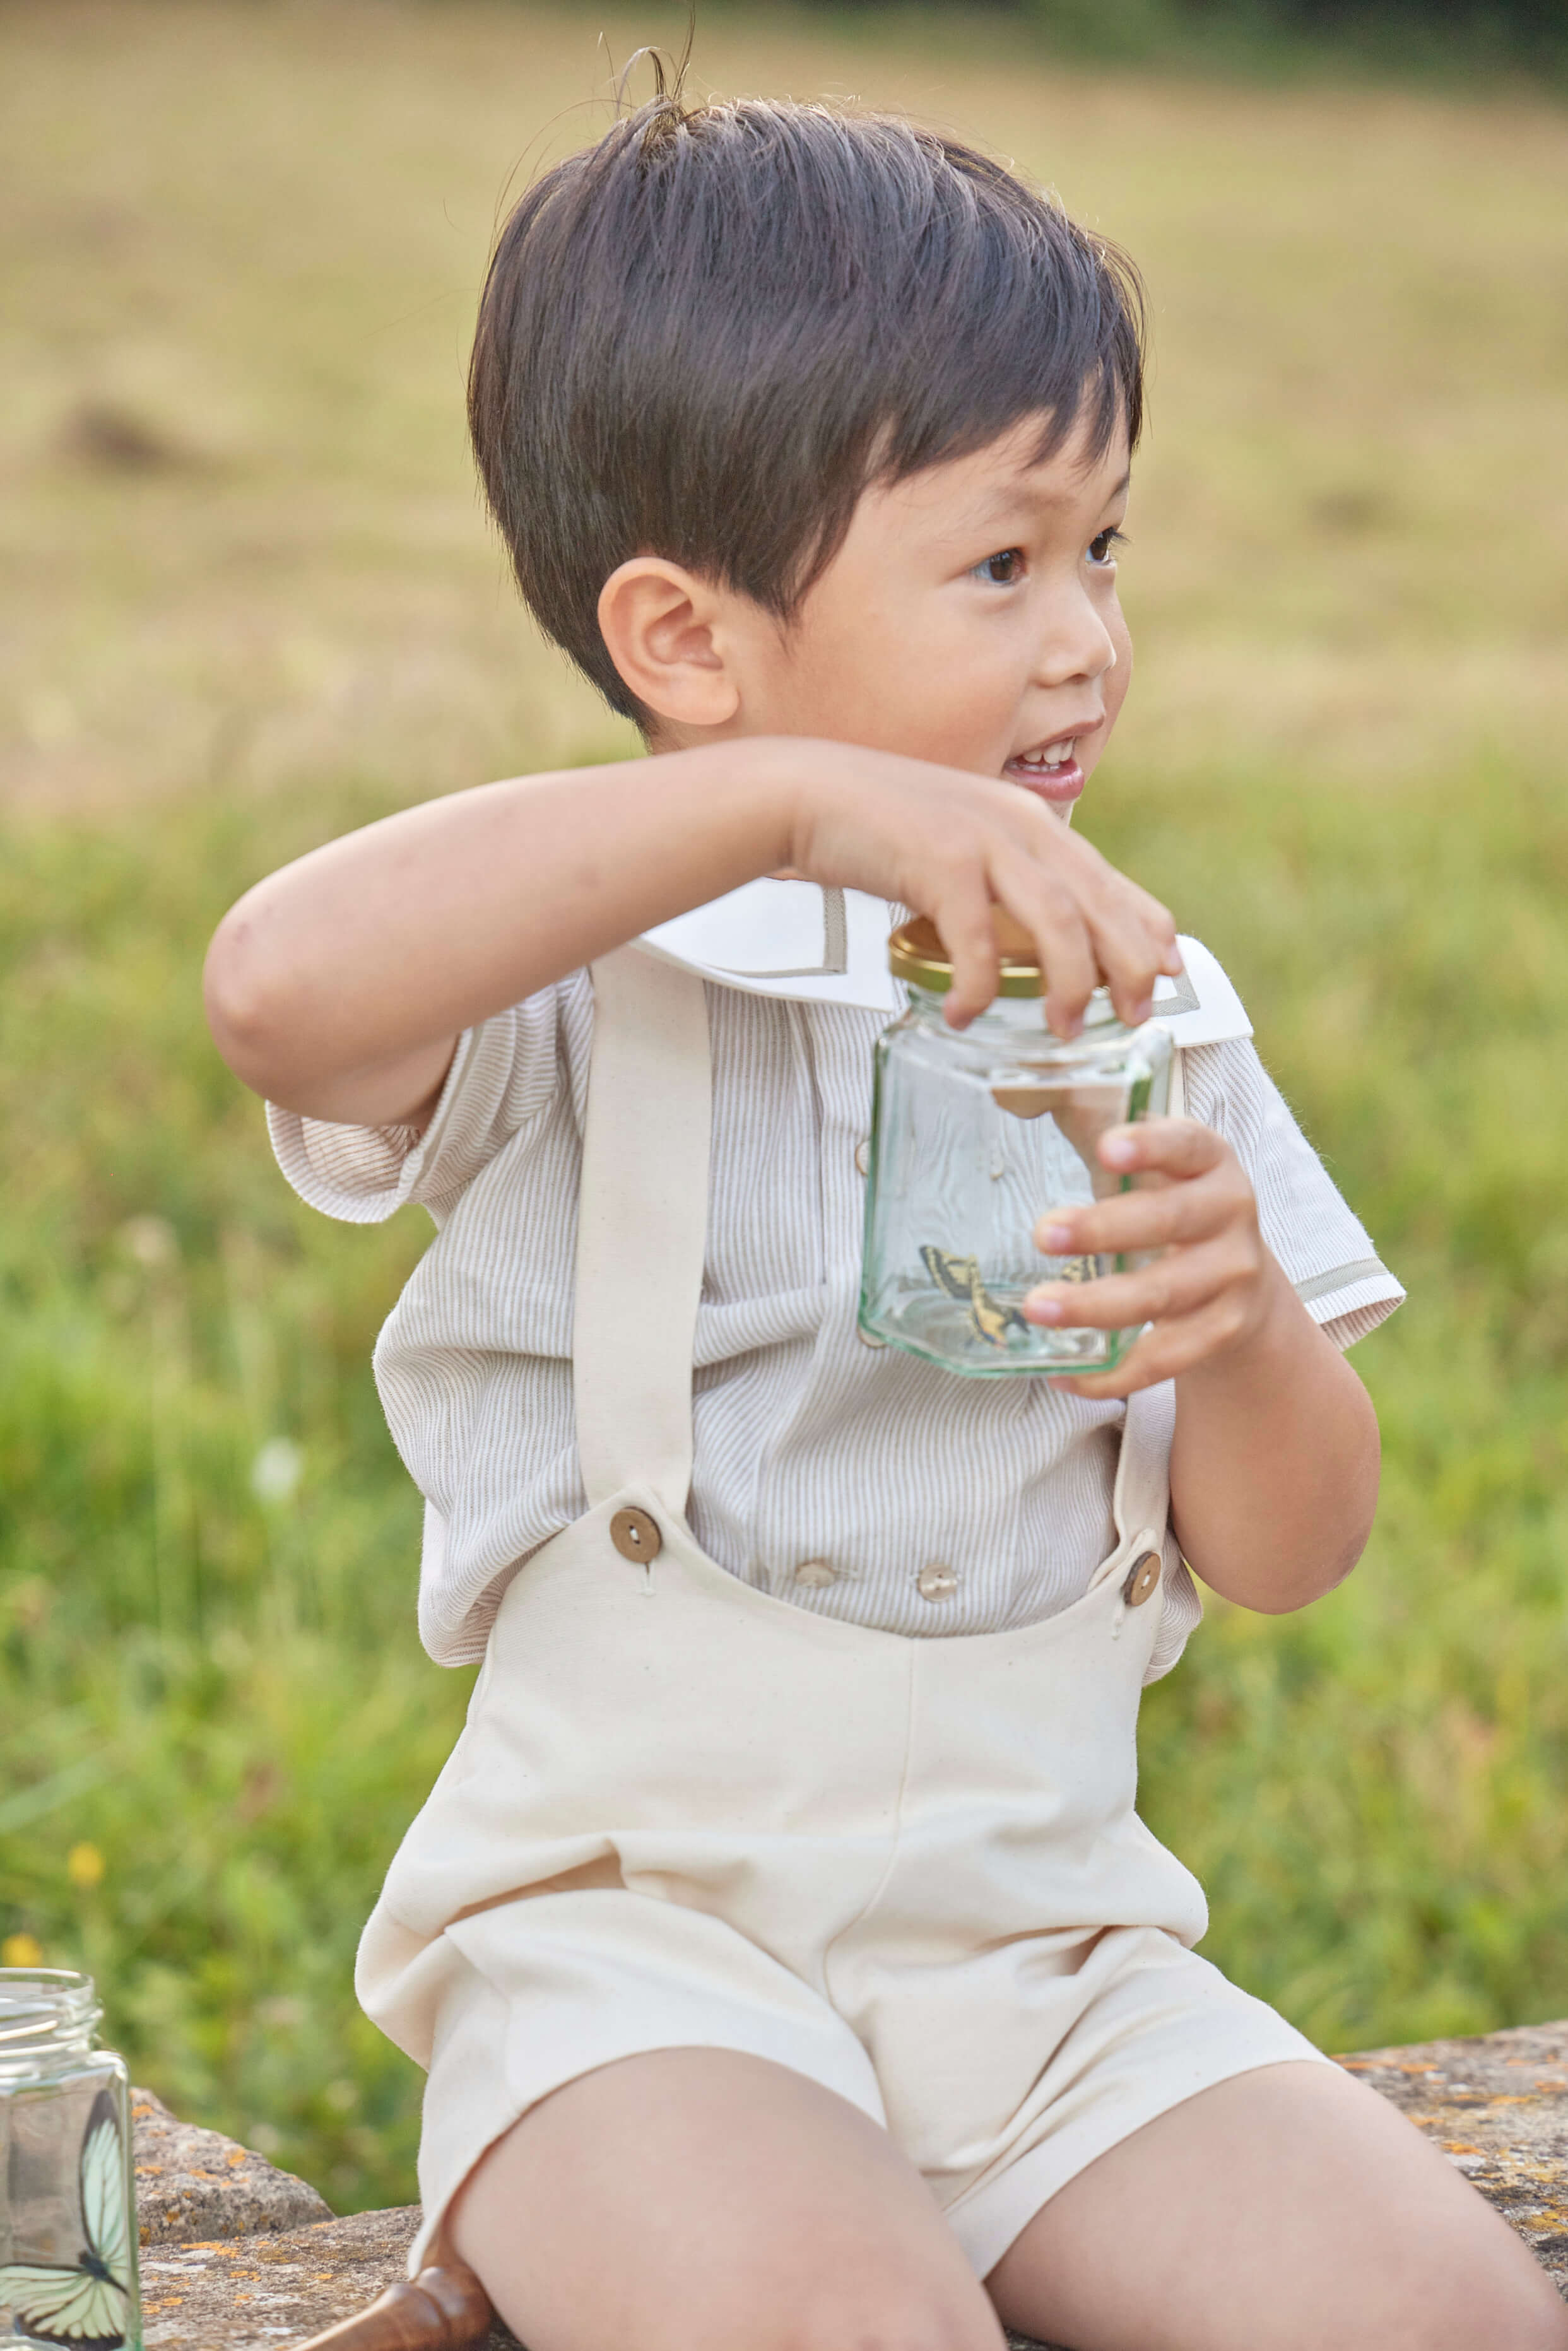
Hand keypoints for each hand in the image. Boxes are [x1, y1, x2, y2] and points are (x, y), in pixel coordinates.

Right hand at [783, 742, 1181, 1036]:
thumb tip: (1031, 937)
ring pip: (1057, 921)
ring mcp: (981, 840)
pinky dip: (978, 986)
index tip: (1170, 973)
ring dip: (1068, 984)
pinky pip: (974, 940)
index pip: (1112, 881)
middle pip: (1099, 905)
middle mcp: (1019, 826)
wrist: (811, 793)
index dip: (1148, 929)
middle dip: (1128, 968)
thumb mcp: (963, 846)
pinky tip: (967, 1016)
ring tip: (1062, 1031)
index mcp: (1032, 822)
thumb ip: (1003, 879)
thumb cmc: (883, 830)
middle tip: (1135, 1018)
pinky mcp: (938, 861)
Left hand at [1022, 1117, 1289, 1397]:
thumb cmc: (1168, 1204)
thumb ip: (1093, 1124)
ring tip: (1036, 1308)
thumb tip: (1008, 1087)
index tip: (1107, 1146)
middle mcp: (1231, 1214)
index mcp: (1210, 1161)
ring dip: (1095, 1306)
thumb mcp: (1147, 1162)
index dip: (1152, 1146)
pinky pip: (1164, 1359)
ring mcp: (1231, 1277)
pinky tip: (1061, 1371)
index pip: (1188, 1144)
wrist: (1242, 1282)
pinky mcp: (1221, 1332)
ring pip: (1161, 1297)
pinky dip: (1111, 1372)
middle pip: (1169, 1223)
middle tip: (1042, 1233)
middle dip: (1103, 1230)